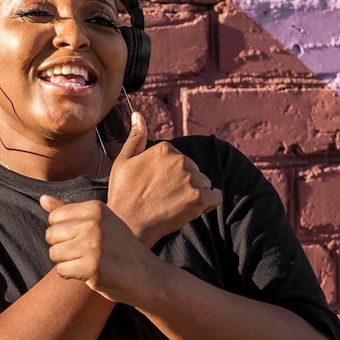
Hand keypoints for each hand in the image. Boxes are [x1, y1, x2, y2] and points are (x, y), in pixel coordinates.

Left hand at [40, 195, 150, 302]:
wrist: (147, 276)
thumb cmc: (119, 248)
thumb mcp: (100, 222)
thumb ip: (69, 210)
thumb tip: (42, 199)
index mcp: (95, 208)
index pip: (54, 217)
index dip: (63, 232)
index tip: (84, 238)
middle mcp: (94, 222)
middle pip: (50, 235)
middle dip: (63, 248)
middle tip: (86, 253)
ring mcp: (94, 244)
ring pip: (54, 254)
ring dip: (67, 263)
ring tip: (89, 262)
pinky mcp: (93, 266)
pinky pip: (62, 271)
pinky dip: (72, 276)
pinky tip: (91, 274)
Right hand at [108, 112, 221, 246]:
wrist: (128, 224)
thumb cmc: (123, 193)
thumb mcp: (123, 161)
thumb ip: (135, 137)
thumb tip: (138, 115)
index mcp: (164, 148)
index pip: (178, 159)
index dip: (169, 174)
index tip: (157, 186)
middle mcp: (181, 160)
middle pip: (193, 170)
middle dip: (183, 182)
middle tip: (164, 198)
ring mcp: (192, 179)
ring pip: (204, 183)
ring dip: (194, 193)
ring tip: (174, 205)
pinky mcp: (200, 198)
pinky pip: (215, 197)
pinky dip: (207, 204)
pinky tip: (191, 210)